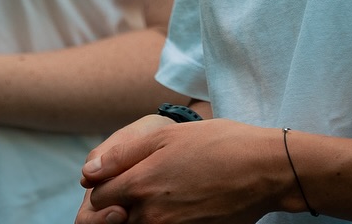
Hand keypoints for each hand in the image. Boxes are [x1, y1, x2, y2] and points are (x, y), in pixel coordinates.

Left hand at [76, 115, 290, 223]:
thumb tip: (87, 172)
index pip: (99, 199)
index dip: (107, 185)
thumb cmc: (219, 144)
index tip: (125, 175)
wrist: (264, 170)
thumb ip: (124, 154)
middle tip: (152, 184)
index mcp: (141, 184)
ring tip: (170, 194)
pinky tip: (185, 204)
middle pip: (115, 220)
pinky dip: (166, 221)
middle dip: (124, 205)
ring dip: (144, 215)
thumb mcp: (169, 136)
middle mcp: (150, 216)